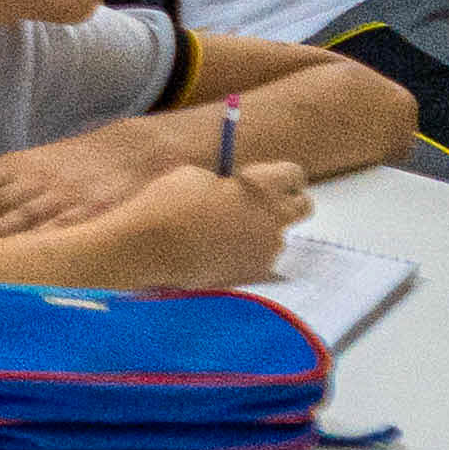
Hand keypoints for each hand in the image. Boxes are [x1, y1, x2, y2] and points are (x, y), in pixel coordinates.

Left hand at [0, 124, 186, 243]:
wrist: (133, 152)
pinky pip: (58, 229)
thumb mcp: (24, 163)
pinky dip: (35, 240)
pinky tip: (17, 253)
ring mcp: (61, 197)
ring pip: (20, 215)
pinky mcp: (88, 214)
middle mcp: (35, 180)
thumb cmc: (70, 163)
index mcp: (18, 165)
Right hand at [117, 158, 312, 285]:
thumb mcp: (195, 175)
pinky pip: (261, 259)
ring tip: (230, 231)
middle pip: (303, 208)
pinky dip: (247, 253)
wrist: (145, 249)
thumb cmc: (166, 204)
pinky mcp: (251, 274)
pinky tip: (221, 251)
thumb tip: (233, 191)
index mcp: (262, 188)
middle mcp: (273, 220)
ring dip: (263, 230)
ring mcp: (265, 251)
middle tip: (259, 203)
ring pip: (280, 236)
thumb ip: (227, 183)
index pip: (294, 175)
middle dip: (287, 201)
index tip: (264, 178)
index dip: (280, 175)